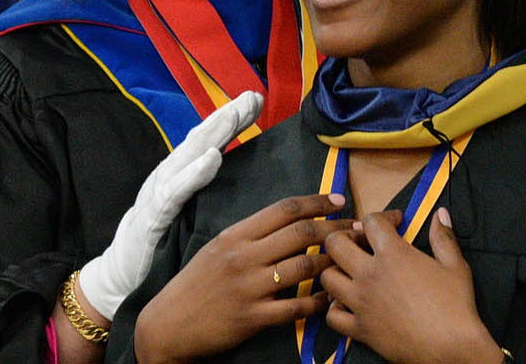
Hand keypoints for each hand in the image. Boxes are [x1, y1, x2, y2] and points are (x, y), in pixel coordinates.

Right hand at [77, 91, 265, 320]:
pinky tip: (211, 160)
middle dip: (225, 118)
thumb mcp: (187, 212)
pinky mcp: (150, 219)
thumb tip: (245, 176)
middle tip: (251, 97)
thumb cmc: (159, 244)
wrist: (120, 278)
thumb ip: (207, 191)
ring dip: (211, 135)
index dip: (230, 120)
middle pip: (199, 141)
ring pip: (186, 158)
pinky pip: (173, 193)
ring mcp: (157, 196)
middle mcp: (166, 178)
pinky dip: (192, 175)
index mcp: (178, 176)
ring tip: (233, 116)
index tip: (256, 99)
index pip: (208, 141)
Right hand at [133, 193, 351, 362]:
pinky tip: (331, 297)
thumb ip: (251, 234)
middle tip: (358, 229)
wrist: (168, 324)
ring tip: (351, 260)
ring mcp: (249, 287)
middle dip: (336, 228)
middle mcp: (243, 257)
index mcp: (235, 235)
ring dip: (334, 262)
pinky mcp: (253, 317)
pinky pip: (296, 307)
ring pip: (305, 267)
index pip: (284, 209)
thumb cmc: (196, 284)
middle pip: (301, 234)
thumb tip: (290, 220)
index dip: (317, 202)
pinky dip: (319, 301)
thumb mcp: (218, 249)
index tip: (340, 200)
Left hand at [320, 209, 502, 363]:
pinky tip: (348, 304)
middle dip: (345, 237)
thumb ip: (444, 237)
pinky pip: (332, 315)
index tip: (394, 222)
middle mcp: (370, 275)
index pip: (371, 221)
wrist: (451, 347)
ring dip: (335, 270)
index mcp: (394, 255)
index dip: (383, 216)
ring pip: (327, 278)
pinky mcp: (359, 328)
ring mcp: (361, 303)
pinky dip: (335, 308)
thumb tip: (441, 214)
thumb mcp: (455, 265)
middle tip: (360, 242)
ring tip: (351, 272)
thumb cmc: (455, 307)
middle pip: (335, 244)